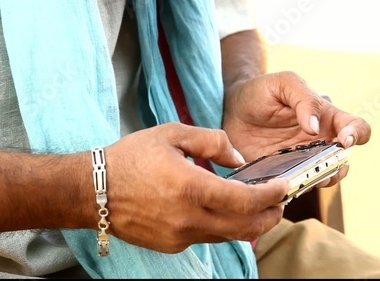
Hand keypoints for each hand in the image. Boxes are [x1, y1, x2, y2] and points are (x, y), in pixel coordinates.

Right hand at [104, 122, 288, 252]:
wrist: (94, 190)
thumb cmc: (130, 158)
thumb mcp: (171, 134)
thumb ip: (211, 141)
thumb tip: (238, 159)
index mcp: (190, 188)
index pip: (246, 201)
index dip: (271, 196)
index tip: (284, 188)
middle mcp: (187, 219)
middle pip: (245, 228)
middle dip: (270, 217)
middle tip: (280, 203)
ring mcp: (179, 236)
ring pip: (227, 236)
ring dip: (248, 224)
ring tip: (256, 207)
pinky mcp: (170, 245)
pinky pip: (205, 237)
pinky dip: (221, 226)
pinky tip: (219, 211)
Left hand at [222, 71, 370, 186]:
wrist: (230, 107)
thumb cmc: (261, 91)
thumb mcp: (283, 83)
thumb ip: (304, 99)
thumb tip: (316, 128)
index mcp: (325, 118)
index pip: (356, 128)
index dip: (357, 135)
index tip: (344, 141)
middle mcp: (317, 142)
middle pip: (342, 161)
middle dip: (338, 167)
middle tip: (323, 165)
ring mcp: (299, 159)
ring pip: (321, 178)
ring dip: (318, 180)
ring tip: (305, 177)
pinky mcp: (279, 172)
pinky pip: (293, 185)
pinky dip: (292, 187)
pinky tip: (283, 183)